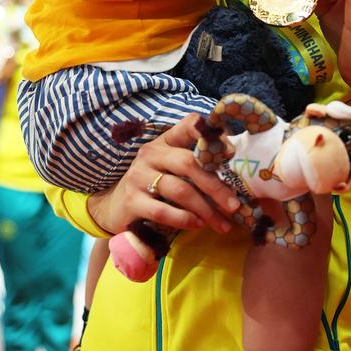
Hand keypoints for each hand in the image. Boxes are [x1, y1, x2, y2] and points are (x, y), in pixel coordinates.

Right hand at [87, 113, 240, 235]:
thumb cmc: (154, 185)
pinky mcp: (132, 201)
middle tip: (235, 205)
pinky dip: (184, 219)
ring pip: (180, 190)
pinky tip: (197, 225)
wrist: (116, 207)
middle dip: (216, 186)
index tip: (231, 152)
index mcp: (165, 141)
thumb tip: (234, 168)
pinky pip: (163, 211)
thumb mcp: (172, 168)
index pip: (189, 125)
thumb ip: (196, 163)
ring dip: (206, 209)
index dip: (211, 135)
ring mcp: (139, 176)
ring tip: (223, 223)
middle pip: (189, 163)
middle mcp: (151, 154)